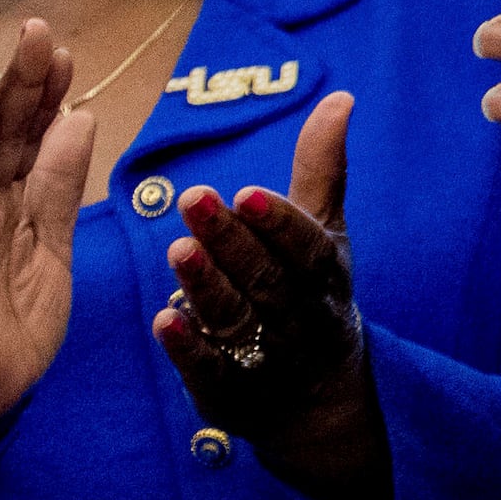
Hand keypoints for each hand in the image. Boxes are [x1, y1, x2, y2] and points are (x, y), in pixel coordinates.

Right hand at [0, 21, 90, 499]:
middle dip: (15, 84)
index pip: (31, 136)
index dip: (46, 94)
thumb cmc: (15, 324)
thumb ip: (61, 188)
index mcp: (13, 202)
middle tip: (34, 30)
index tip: (65, 50)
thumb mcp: (54, 248)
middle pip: (0, 135)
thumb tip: (80, 120)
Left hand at [153, 94, 384, 499]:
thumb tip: (339, 98)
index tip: (247, 191)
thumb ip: (322, 172)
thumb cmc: (312, 295)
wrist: (320, 401)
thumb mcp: (324, 236)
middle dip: (233, 241)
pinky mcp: (231, 396)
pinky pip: (210, 374)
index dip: (280, 222)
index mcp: (324, 276)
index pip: (307, 247)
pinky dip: (188, 350)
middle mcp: (302, 318)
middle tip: (194, 197)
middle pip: (268, 280)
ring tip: (177, 248)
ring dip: (208, 287)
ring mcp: (268, 361)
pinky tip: (161, 321)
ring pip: (238, 323)